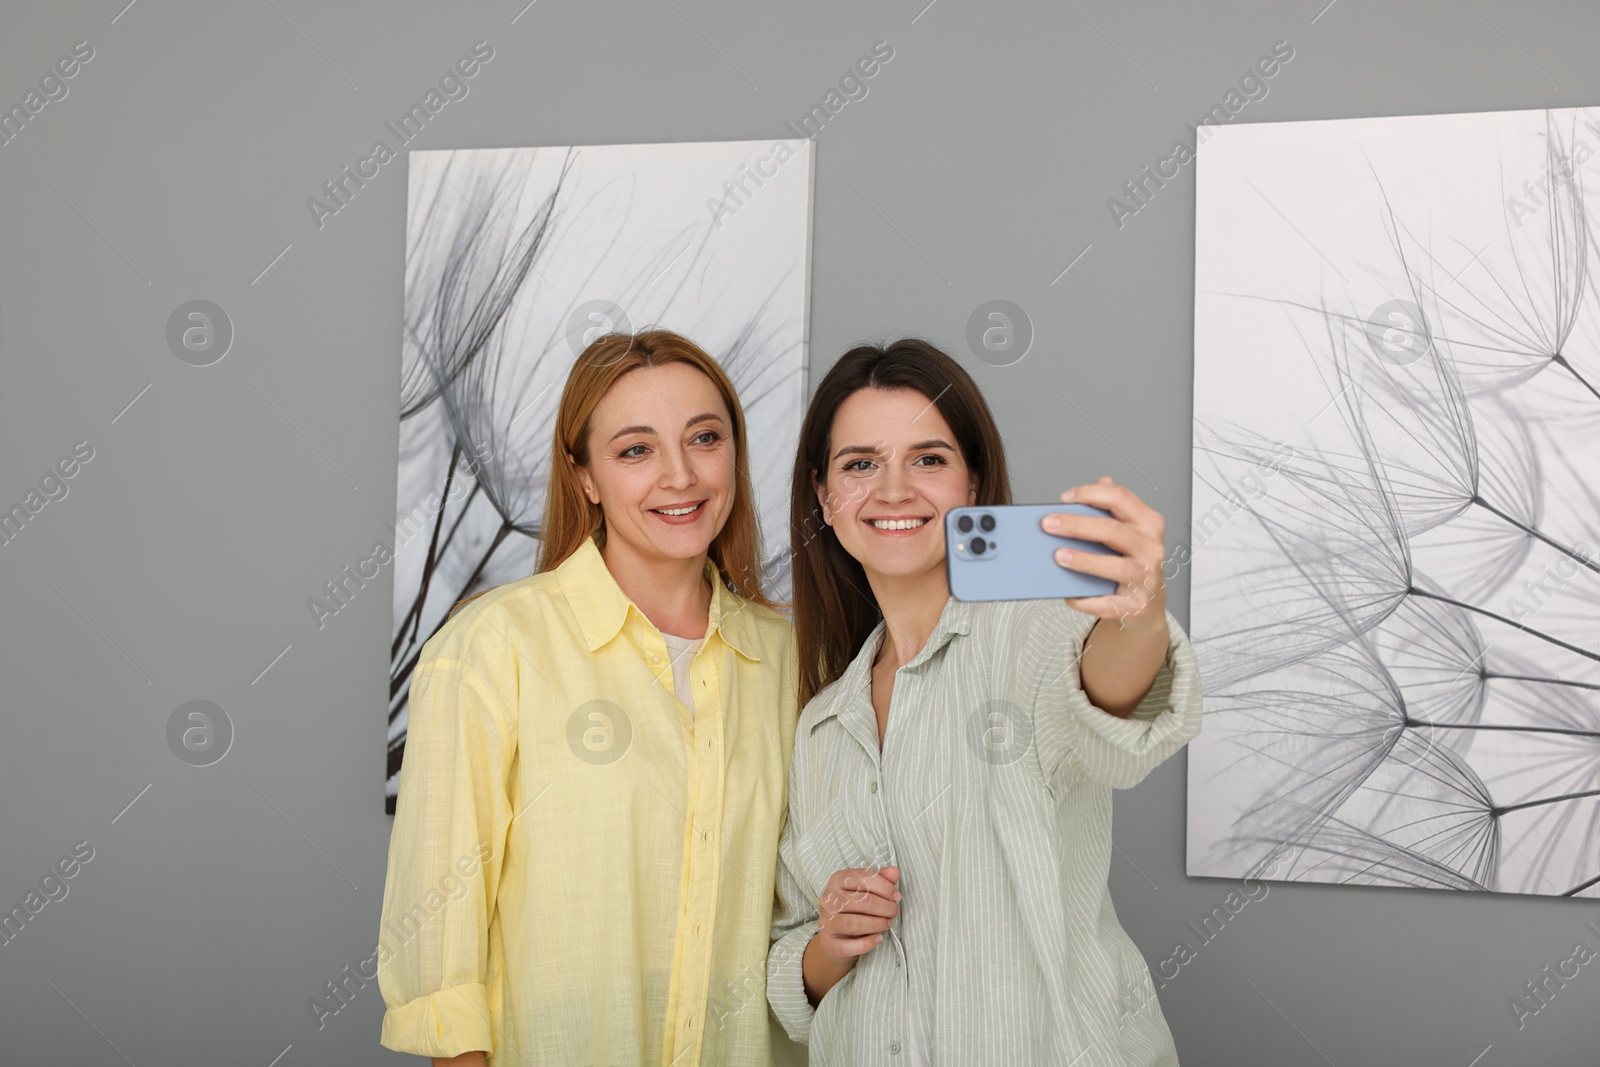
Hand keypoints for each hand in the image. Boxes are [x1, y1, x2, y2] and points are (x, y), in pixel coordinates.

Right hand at [814, 865, 899, 967]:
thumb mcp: (866, 891)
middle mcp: (828, 899)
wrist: (835, 938)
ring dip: (878, 924)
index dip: (885, 887)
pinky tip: (878, 938)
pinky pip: (849, 946)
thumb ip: (881, 879)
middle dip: (885, 907)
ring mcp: (826, 922)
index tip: (897, 896)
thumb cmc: (854, 910)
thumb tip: (894, 871)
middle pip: (862, 901)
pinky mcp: (829, 943)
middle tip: (894, 912)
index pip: (863, 878)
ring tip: (888, 923)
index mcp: (837, 880)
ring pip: (854, 923)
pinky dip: (867, 943)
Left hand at [1043, 476, 1167, 629]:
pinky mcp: (1136, 605)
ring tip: (1059, 556)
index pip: (1121, 498)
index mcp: (1148, 524)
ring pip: (1116, 566)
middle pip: (1113, 531)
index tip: (1065, 497)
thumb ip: (1112, 509)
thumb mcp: (1128, 532)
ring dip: (1084, 561)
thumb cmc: (1132, 564)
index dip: (1091, 493)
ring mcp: (1147, 578)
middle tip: (1049, 525)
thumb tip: (1098, 482)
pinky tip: (1068, 593)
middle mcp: (1151, 549)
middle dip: (1077, 525)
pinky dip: (1085, 599)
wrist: (1147, 605)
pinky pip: (1106, 602)